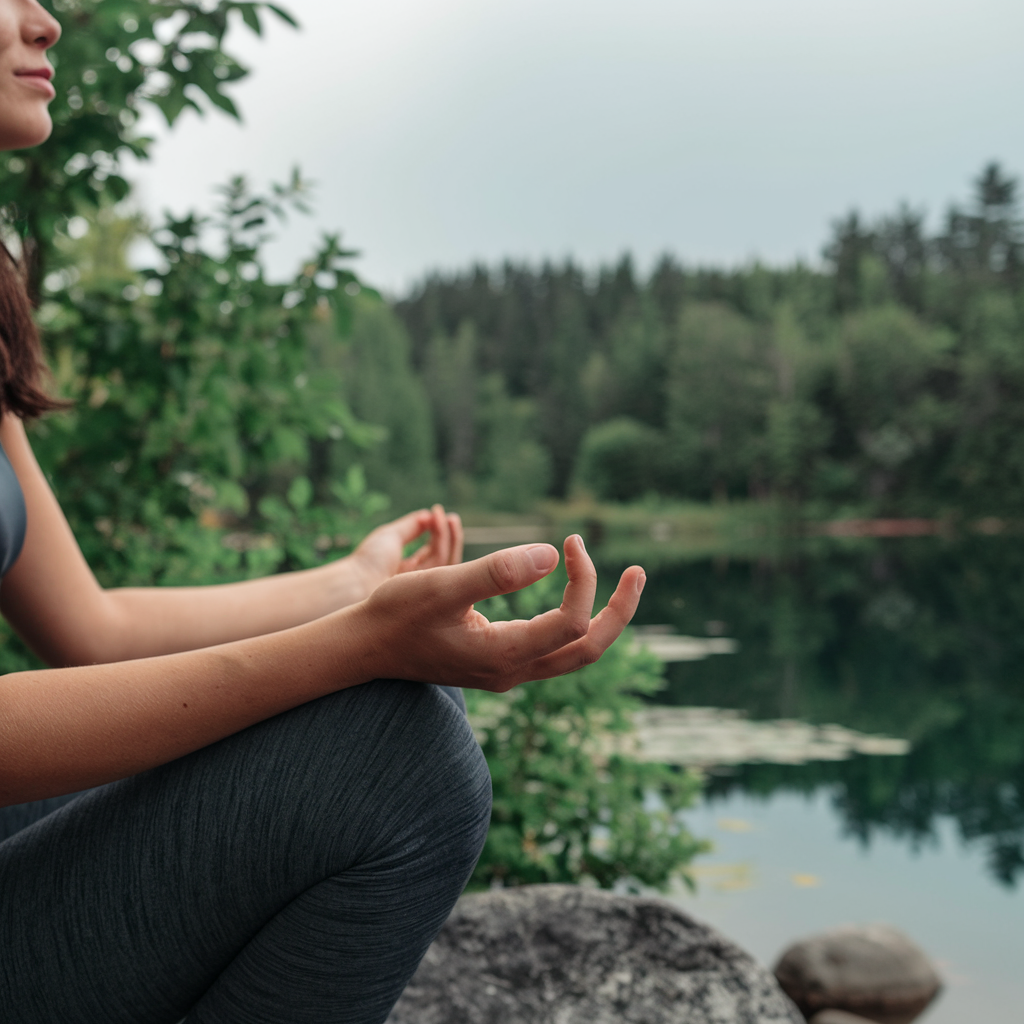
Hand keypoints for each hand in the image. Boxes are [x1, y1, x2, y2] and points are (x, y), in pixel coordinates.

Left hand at [348, 505, 463, 595]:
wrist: (357, 583)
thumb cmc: (369, 559)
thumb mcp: (390, 536)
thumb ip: (411, 526)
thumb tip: (429, 515)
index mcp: (403, 569)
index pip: (428, 552)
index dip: (436, 533)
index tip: (438, 513)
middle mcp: (414, 579)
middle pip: (441, 557)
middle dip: (448, 537)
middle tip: (453, 517)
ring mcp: (423, 586)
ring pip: (446, 562)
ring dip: (450, 539)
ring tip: (451, 519)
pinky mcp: (430, 589)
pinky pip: (445, 567)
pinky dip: (447, 547)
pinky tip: (445, 531)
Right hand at [354, 534, 644, 691]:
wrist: (364, 647)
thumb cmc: (395, 613)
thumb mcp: (442, 585)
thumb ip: (497, 572)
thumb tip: (553, 554)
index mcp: (505, 655)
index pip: (570, 621)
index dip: (582, 579)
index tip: (570, 540)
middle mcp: (513, 671)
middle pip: (589, 649)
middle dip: (619, 610)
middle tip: (639, 571)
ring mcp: (507, 671)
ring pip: (574, 653)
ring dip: (601, 618)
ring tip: (622, 582)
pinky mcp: (498, 662)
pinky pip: (554, 648)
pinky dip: (574, 621)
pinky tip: (573, 594)